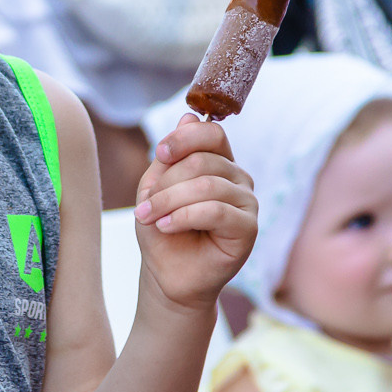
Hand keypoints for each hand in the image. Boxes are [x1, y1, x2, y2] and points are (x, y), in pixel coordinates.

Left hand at [132, 114, 256, 311]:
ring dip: (169, 202)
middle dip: (165, 183)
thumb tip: (188, 116)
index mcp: (218, 163)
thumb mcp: (155, 187)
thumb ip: (170, 157)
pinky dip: (184, 217)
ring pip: (207, 185)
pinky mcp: (248, 228)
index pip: (212, 133)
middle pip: (202, 160)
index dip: (184, 139)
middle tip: (143, 207)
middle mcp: (237, 178)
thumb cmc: (161, 230)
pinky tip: (166, 227)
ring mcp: (247, 202)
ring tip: (150, 218)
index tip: (160, 154)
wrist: (168, 275)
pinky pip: (216, 210)